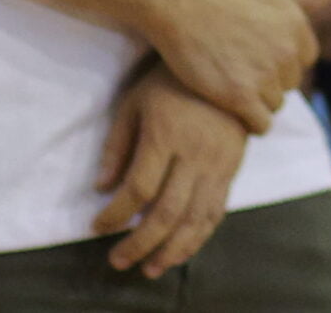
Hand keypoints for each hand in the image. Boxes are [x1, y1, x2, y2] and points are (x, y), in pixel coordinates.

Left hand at [94, 61, 248, 276]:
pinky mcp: (233, 167)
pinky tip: (181, 250)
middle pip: (167, 211)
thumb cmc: (170, 81)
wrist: (228, 63)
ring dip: (172, 249)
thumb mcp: (135, 102)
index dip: (115, 214)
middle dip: (139, 243)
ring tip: (150, 268)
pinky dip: (199, 236)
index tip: (97, 227)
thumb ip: (117, 145)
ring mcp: (219, 162)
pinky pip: (217, 210)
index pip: (138, 188)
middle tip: (118, 261)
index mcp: (166, 133)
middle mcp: (195, 152)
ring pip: (196, 218)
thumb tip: (101, 188)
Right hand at [146, 0, 330, 134]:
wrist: (179, 1)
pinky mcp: (240, 96)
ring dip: (257, 101)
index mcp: (297, 25)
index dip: (282, 59)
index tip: (259, 56)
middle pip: (290, 82)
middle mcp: (287, 51)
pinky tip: (233, 111)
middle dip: (270, 80)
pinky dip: (250, 122)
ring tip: (232, 89)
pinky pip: (261, 124)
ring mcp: (265, 75)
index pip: (306, 58)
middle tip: (241, 73)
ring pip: (275, 104)